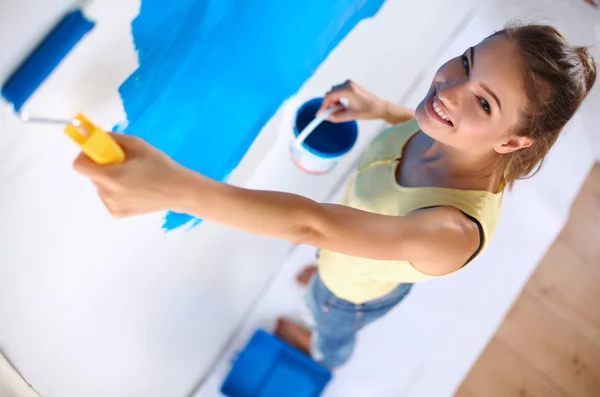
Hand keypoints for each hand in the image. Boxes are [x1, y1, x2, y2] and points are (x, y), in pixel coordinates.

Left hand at [73, 133, 190, 217]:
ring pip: (100, 187)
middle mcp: (108, 194)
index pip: (79, 165)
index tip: (99, 152)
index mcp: (112, 177)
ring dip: (110, 180)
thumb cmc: (161, 167)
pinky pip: (108, 197)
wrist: (180, 191)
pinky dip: (116, 191)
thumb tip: (96, 136)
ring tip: (133, 178)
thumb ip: (114, 139)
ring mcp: (112, 206)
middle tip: (124, 164)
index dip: (86, 155)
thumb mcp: (139, 145)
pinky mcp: (118, 214)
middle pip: (92, 175)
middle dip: (103, 167)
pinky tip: (135, 189)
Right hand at [317, 80, 386, 122]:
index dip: (323, 106)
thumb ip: (335, 117)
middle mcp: (348, 84)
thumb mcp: (350, 116)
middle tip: (331, 114)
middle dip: (329, 104)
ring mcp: (350, 83)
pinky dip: (338, 99)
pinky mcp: (351, 85)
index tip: (320, 114)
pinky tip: (343, 106)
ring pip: (334, 92)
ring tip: (340, 110)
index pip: (329, 96)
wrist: (380, 107)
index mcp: (348, 90)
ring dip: (334, 102)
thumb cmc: (368, 111)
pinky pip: (339, 91)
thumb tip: (325, 117)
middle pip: (330, 93)